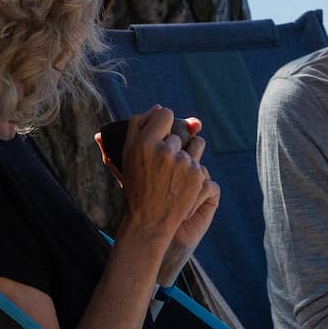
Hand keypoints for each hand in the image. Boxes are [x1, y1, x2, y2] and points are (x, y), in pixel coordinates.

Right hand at [118, 106, 213, 246]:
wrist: (149, 220)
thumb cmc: (136, 186)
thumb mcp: (126, 157)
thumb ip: (135, 128)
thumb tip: (157, 108)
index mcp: (142, 143)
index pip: (165, 113)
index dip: (166, 121)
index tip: (164, 129)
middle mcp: (163, 150)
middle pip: (180, 131)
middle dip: (175, 143)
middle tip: (165, 162)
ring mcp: (182, 162)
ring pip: (196, 143)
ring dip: (190, 152)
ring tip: (177, 169)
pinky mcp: (197, 175)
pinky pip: (201, 162)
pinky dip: (194, 171)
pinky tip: (182, 183)